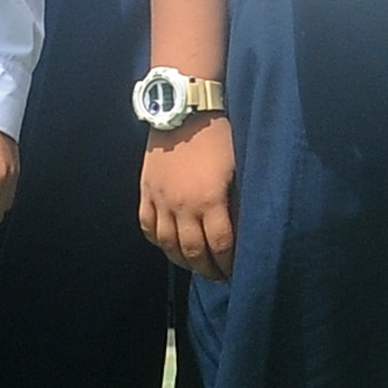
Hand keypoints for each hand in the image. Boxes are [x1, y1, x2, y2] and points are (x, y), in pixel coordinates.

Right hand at [139, 115, 238, 282]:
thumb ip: (236, 201)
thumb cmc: (218, 136)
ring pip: (167, 243)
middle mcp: (182, 205)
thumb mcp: (237, 170)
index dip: (229, 264)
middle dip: (207, 269)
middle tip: (218, 277)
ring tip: (194, 266)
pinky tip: (168, 246)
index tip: (237, 272)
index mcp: (209, 200)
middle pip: (192, 251)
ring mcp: (160, 199)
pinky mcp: (146, 190)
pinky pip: (147, 225)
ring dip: (182, 260)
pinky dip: (157, 241)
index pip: (220, 245)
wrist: (183, 110)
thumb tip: (242, 228)